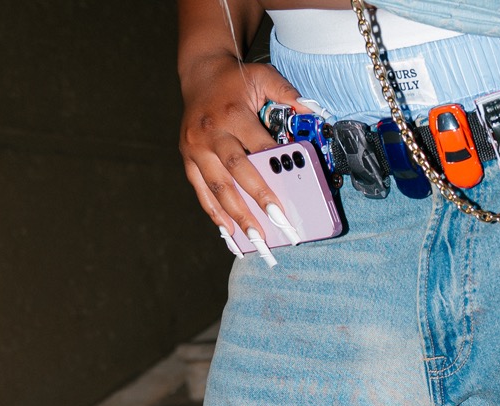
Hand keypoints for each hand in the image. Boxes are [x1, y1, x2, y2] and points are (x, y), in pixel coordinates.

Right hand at [179, 54, 305, 237]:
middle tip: (277, 223)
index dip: (274, 173)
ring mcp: (196, 147)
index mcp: (234, 114)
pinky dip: (214, 212)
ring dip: (236, 214)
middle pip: (236, 172)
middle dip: (257, 200)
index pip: (258, 148)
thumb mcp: (263, 76)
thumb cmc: (235, 80)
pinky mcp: (187, 158)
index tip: (288, 196)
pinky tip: (228, 231)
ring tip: (254, 237)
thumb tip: (312, 114)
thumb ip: (288, 94)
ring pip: (217, 187)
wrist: (199, 74)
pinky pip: (201, 190)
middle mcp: (212, 132)